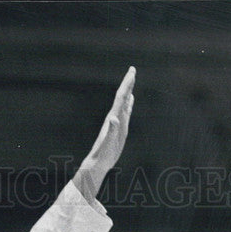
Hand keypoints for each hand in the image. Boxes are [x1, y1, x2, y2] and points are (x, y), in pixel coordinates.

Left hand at [74, 66, 134, 201]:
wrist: (98, 162)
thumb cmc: (103, 154)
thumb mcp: (108, 143)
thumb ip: (111, 130)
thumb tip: (113, 119)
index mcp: (113, 118)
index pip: (121, 98)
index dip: (126, 85)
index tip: (132, 72)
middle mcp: (115, 117)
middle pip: (122, 97)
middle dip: (128, 83)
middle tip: (132, 70)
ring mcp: (117, 122)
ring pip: (124, 103)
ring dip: (129, 91)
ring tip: (132, 81)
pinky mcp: (120, 128)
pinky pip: (126, 112)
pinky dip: (129, 104)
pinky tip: (131, 100)